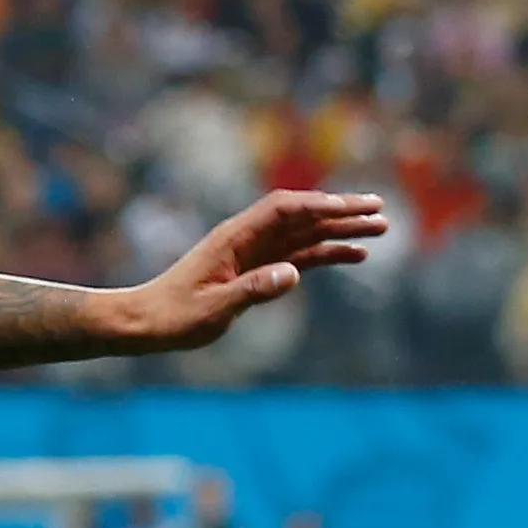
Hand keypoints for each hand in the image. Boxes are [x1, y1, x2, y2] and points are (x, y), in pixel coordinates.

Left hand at [122, 191, 386, 351]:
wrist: (145, 323)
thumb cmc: (173, 317)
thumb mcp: (213, 309)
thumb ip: (252, 290)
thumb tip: (292, 274)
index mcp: (234, 237)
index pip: (283, 209)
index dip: (318, 204)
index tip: (351, 207)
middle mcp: (247, 238)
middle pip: (302, 215)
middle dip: (342, 210)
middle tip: (381, 210)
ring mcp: (254, 252)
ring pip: (306, 233)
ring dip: (342, 229)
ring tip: (381, 229)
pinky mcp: (257, 269)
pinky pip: (299, 255)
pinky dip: (327, 252)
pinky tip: (354, 254)